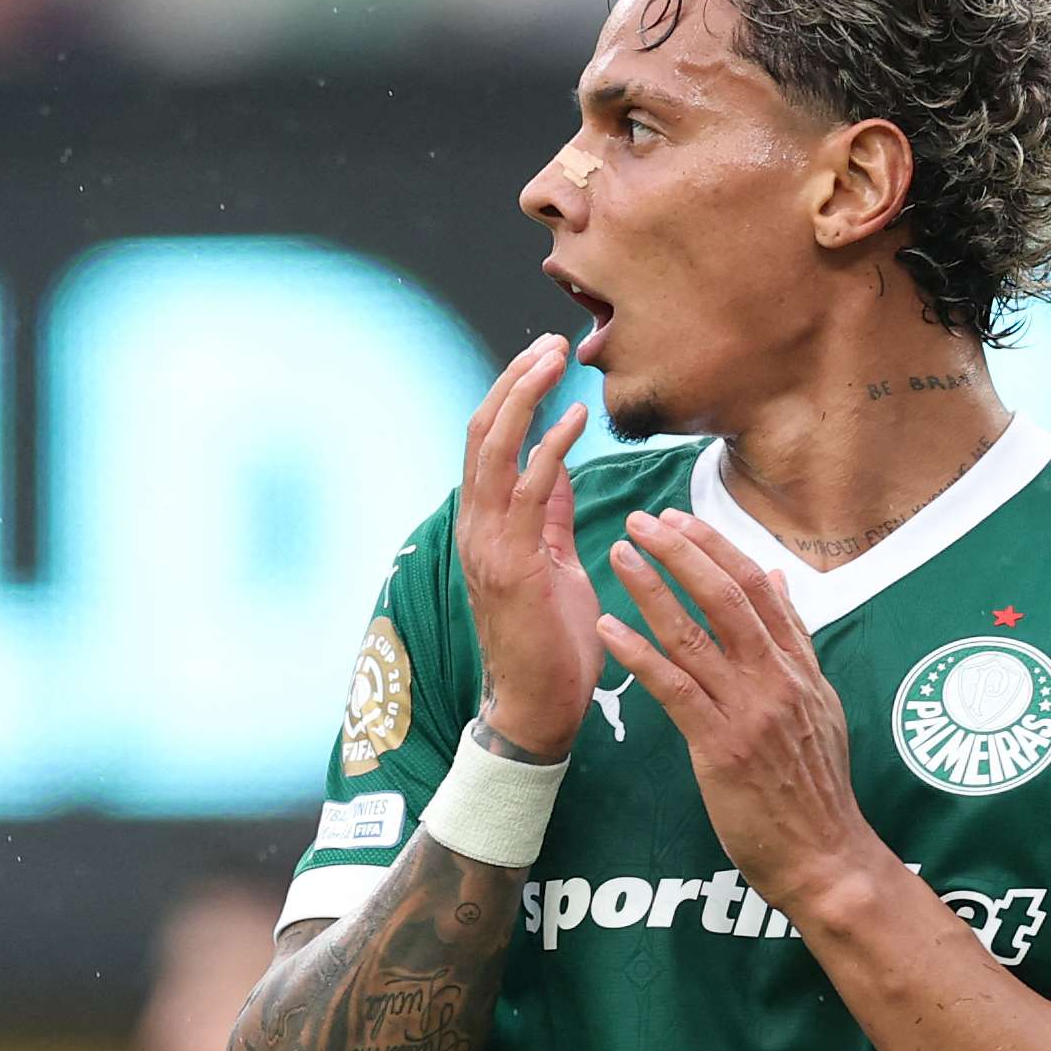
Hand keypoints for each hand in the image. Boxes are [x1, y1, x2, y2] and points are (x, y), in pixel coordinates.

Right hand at [454, 335, 599, 760]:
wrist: (538, 709)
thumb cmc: (552, 644)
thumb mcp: (554, 564)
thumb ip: (552, 516)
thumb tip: (561, 468)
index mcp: (486, 525)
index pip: (489, 442)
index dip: (511, 394)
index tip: (545, 357)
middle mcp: (477, 527)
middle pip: (483, 432)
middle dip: (515, 380)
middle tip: (551, 341)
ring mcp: (488, 545)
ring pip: (495, 451)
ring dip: (526, 398)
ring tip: (556, 358)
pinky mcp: (512, 565)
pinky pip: (527, 493)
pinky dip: (549, 449)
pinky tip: (573, 420)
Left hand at [598, 509, 890, 914]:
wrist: (826, 857)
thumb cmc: (815, 788)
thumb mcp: (819, 704)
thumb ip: (794, 643)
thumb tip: (779, 582)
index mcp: (799, 667)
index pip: (760, 589)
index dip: (718, 548)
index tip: (682, 518)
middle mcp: (778, 680)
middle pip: (728, 597)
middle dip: (683, 552)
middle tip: (644, 520)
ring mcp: (751, 712)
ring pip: (697, 635)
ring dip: (653, 590)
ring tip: (620, 555)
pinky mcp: (722, 748)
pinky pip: (675, 690)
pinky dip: (639, 654)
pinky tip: (608, 630)